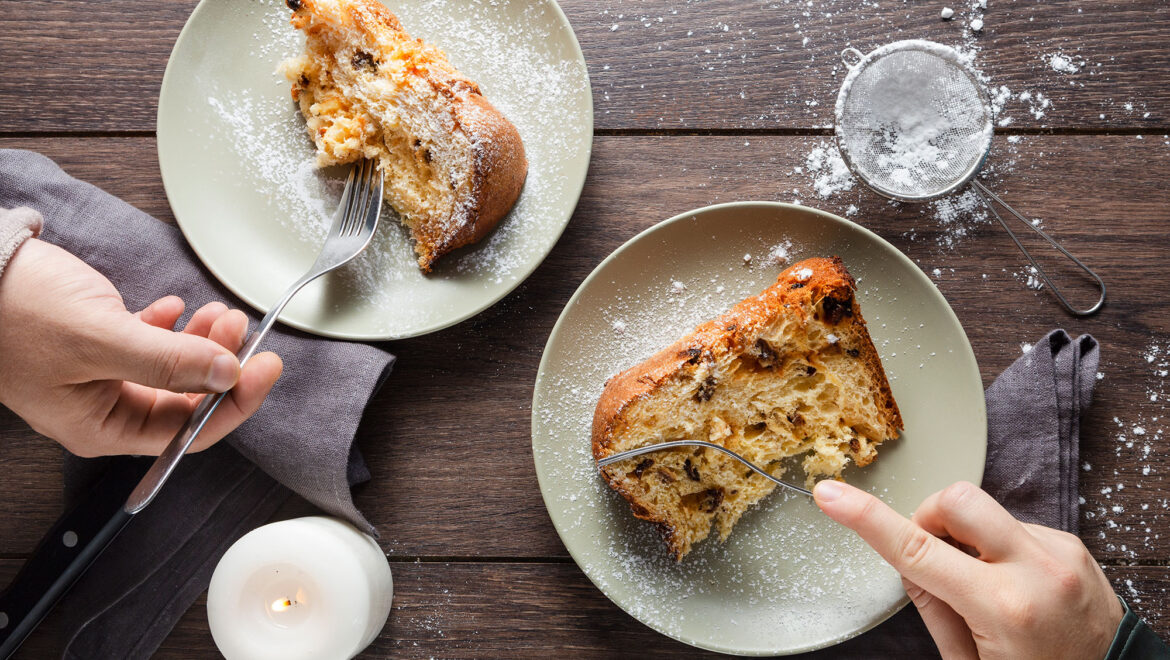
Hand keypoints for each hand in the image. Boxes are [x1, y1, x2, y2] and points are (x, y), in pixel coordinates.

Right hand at [0, 238, 282, 456]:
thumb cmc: (16, 310)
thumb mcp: (101, 338)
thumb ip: (168, 361)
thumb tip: (228, 374)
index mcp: (103, 427)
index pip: (189, 431)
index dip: (236, 402)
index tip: (267, 367)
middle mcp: (104, 409)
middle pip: (186, 399)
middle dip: (221, 364)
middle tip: (240, 326)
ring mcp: (99, 378)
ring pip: (173, 369)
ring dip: (201, 342)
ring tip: (217, 312)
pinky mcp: (94, 346)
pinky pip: (148, 345)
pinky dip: (171, 328)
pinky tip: (175, 308)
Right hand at [814, 480, 1122, 659]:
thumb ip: (931, 605)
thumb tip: (906, 559)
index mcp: (1002, 607)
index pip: (915, 549)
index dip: (866, 519)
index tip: (832, 495)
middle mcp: (1036, 570)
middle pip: (956, 500)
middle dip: (930, 518)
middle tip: (935, 557)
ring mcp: (1059, 552)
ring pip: (984, 511)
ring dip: (968, 538)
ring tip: (983, 585)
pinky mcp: (1073, 545)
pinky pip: (1014, 524)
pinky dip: (998, 547)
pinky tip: (1012, 584)